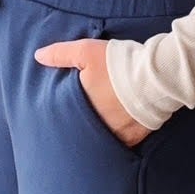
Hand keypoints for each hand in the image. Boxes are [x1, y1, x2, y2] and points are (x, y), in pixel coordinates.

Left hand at [33, 38, 153, 149]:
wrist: (156, 77)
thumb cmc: (119, 64)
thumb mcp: (86, 52)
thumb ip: (61, 54)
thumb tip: (38, 56)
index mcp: (82, 108)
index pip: (66, 116)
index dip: (66, 113)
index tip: (65, 110)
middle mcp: (97, 126)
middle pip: (85, 128)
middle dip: (83, 123)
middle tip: (85, 117)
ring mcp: (116, 135)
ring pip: (103, 137)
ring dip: (101, 130)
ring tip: (103, 121)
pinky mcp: (135, 138)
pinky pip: (123, 141)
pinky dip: (120, 135)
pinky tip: (121, 127)